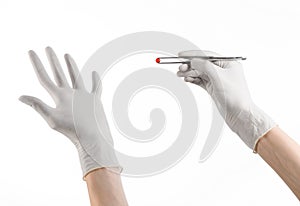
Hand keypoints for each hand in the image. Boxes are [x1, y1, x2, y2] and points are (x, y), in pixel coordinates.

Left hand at [19, 47, 120, 177]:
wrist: (92, 138)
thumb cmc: (73, 130)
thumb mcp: (53, 118)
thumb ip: (38, 105)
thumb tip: (19, 96)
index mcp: (58, 98)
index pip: (44, 78)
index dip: (37, 64)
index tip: (31, 51)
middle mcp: (68, 96)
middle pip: (58, 74)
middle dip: (52, 61)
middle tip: (48, 48)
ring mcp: (82, 97)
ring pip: (75, 77)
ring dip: (71, 66)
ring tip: (66, 55)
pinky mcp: (94, 100)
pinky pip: (95, 87)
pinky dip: (95, 80)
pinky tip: (94, 73)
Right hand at [177, 50, 275, 150]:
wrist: (239, 114)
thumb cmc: (235, 96)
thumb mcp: (219, 76)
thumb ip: (205, 66)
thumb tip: (193, 60)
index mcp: (228, 63)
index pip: (207, 55)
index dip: (193, 54)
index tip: (181, 55)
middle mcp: (223, 70)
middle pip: (202, 64)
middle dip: (190, 65)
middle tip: (179, 68)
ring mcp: (217, 79)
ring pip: (200, 73)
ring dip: (189, 73)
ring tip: (179, 74)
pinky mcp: (213, 88)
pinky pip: (200, 81)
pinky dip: (193, 79)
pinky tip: (186, 79)